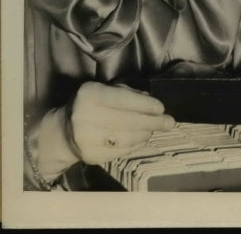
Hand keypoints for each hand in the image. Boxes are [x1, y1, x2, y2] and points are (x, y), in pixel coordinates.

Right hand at [35, 82, 175, 177]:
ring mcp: (87, 140)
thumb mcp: (104, 90)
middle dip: (152, 122)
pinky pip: (120, 151)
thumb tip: (151, 102)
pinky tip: (143, 139)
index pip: (122, 100)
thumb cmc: (90, 105)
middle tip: (170, 123)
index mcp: (90, 95)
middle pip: (127, 121)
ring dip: (145, 134)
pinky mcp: (91, 156)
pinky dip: (135, 145)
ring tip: (154, 130)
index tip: (161, 108)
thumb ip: (126, 93)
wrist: (63, 132)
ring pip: (126, 138)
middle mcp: (85, 117)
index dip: (144, 105)